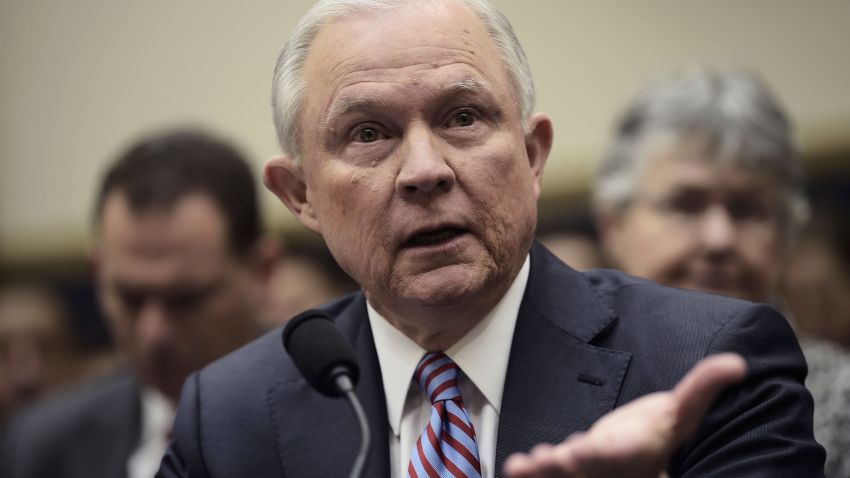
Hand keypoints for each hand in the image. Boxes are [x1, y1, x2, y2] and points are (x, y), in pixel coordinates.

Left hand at [503, 353, 746, 477]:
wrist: (641, 453)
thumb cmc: (660, 429)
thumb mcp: (685, 409)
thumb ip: (704, 386)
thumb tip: (739, 362)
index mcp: (640, 453)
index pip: (626, 455)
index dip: (609, 454)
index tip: (586, 448)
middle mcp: (613, 470)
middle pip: (590, 471)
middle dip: (569, 468)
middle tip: (552, 460)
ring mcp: (589, 474)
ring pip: (564, 476)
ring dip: (543, 473)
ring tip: (519, 466)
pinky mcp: (568, 472)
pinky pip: (549, 474)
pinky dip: (531, 472)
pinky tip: (512, 468)